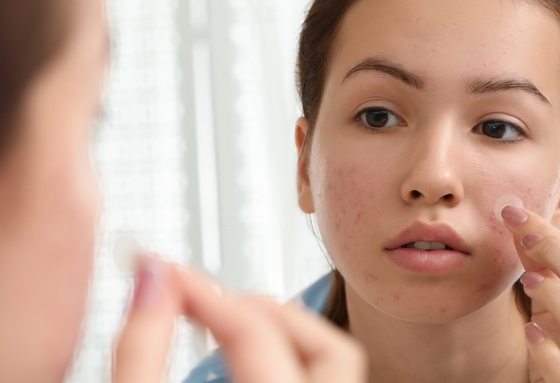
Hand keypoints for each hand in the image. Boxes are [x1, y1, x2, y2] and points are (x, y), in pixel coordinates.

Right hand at [113, 257, 366, 382]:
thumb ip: (139, 350)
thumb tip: (151, 279)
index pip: (255, 333)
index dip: (205, 292)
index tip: (166, 273)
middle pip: (329, 346)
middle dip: (265, 309)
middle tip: (212, 301)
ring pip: (335, 363)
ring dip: (283, 331)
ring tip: (229, 325)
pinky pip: (321, 381)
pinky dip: (289, 359)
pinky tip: (246, 361)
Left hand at [501, 206, 559, 381]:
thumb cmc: (558, 348)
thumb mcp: (550, 305)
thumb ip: (540, 267)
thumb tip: (520, 223)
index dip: (554, 236)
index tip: (516, 214)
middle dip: (558, 255)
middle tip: (523, 235)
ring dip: (558, 298)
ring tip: (528, 279)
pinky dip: (549, 353)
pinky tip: (530, 331)